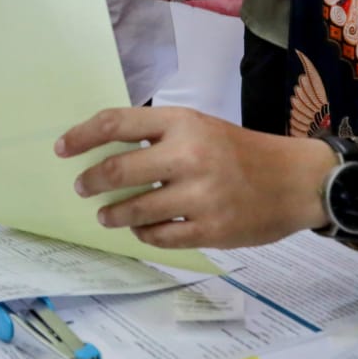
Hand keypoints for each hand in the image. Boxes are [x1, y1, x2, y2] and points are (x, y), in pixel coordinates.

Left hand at [57, 107, 335, 248]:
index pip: (116, 123)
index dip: (82, 136)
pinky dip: (144, 233)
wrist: (295, 180)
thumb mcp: (200, 126)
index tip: (62, 148)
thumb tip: (106, 148)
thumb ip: (159, 135)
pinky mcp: (210, 229)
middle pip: (118, 170)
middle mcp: (187, 155)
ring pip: (135, 208)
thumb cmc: (241, 150)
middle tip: (83, 187)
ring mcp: (200, 195)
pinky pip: (160, 236)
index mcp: (182, 122)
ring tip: (106, 214)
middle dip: (92, 181)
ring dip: (113, 213)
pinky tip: (140, 229)